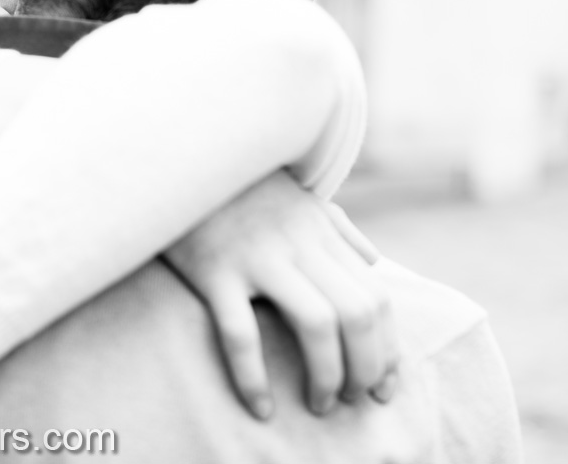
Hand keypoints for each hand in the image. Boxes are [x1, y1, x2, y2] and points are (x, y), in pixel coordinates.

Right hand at [164, 170, 397, 419]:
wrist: (179, 160)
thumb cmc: (239, 185)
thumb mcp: (298, 197)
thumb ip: (339, 227)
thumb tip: (372, 259)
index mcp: (320, 231)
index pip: (376, 296)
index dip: (388, 348)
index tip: (384, 384)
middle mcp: (299, 243)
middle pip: (357, 313)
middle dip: (366, 367)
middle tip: (354, 400)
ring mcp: (258, 255)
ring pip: (316, 323)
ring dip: (325, 374)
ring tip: (319, 405)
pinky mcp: (214, 270)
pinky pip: (240, 332)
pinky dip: (253, 376)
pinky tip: (260, 406)